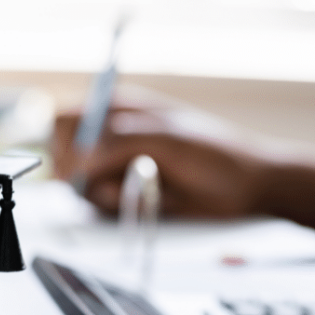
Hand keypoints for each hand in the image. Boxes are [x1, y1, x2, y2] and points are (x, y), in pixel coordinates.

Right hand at [50, 103, 283, 217]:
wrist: (248, 187)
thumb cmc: (215, 153)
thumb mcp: (167, 139)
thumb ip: (119, 144)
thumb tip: (80, 161)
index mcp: (119, 109)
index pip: (67, 119)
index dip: (66, 142)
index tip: (81, 162)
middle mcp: (113, 136)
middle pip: (66, 154)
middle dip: (80, 172)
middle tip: (110, 179)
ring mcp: (119, 166)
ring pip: (81, 183)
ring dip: (102, 192)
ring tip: (138, 186)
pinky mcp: (128, 193)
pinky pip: (101, 203)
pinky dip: (114, 205)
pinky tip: (143, 198)